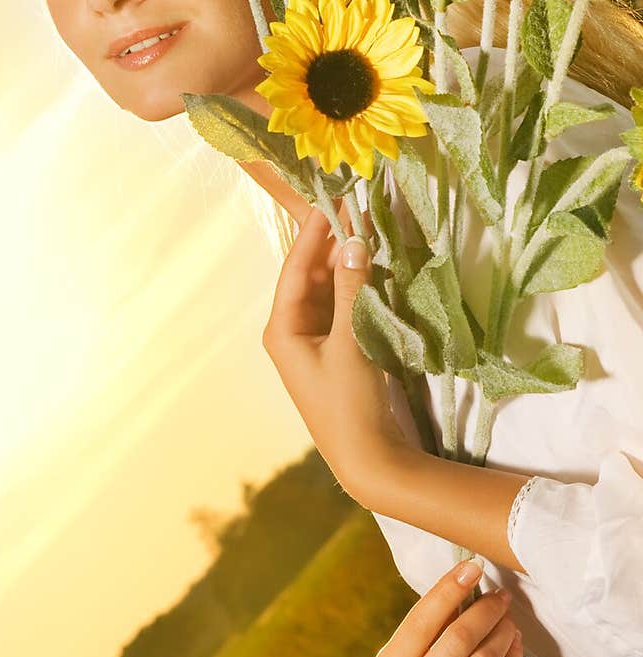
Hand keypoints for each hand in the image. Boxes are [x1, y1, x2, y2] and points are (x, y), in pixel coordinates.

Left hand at [261, 204, 408, 492]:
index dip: (315, 231)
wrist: (367, 457)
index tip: (333, 199)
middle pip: (310, 274)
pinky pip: (341, 306)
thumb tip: (354, 240)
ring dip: (346, 262)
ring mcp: (313, 340)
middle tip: (357, 207)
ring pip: (327, 288)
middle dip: (332, 242)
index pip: (296, 266)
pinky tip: (373, 265)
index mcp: (282, 328)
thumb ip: (352, 290)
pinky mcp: (335, 349)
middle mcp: (291, 330)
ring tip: (368, 227)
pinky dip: (355, 286)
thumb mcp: (351, 343)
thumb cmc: (349, 403)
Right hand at [366, 559, 524, 656]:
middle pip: (460, 638)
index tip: (472, 566)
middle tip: (501, 596)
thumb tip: (458, 590)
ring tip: (509, 620)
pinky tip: (515, 647)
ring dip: (503, 634)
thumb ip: (420, 635)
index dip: (450, 588)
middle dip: (486, 610)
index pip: (424, 618)